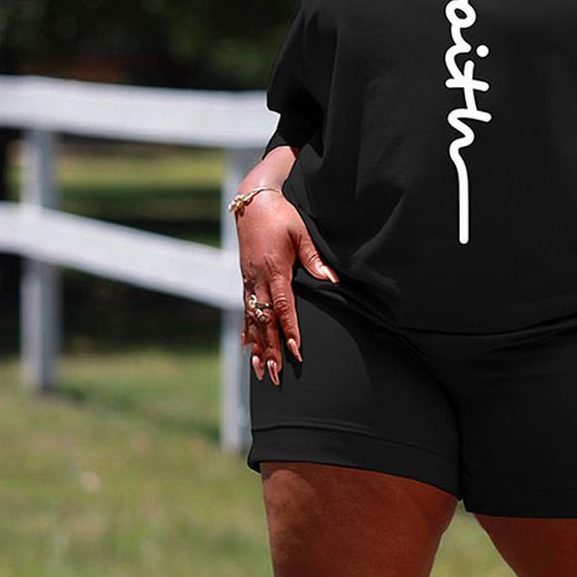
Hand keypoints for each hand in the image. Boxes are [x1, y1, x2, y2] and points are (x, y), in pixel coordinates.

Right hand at [238, 193, 338, 383]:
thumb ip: (314, 258)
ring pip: (253, 321)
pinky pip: (246, 311)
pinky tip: (249, 349)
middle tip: (276, 374)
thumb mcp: (301, 233)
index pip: (283, 307)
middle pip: (265, 321)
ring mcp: (249, 281)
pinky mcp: (245, 280)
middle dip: (271, 350)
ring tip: (261, 372)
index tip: (296, 351)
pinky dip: (248, 331)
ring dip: (258, 348)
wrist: (253, 201)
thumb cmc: (281, 216)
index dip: (289, 331)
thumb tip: (331, 281)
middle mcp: (258, 280)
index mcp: (274, 270)